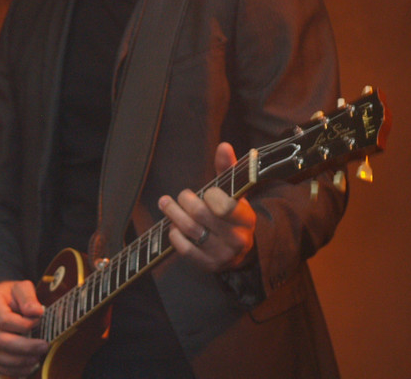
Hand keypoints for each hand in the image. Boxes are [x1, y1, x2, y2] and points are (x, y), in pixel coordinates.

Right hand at [0, 280, 47, 376]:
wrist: (1, 299)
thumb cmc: (13, 294)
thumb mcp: (22, 287)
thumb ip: (29, 298)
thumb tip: (36, 313)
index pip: (4, 320)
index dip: (24, 325)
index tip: (40, 321)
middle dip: (25, 347)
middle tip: (44, 346)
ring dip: (18, 362)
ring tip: (37, 358)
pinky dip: (12, 370)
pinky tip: (28, 367)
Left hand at [158, 142, 256, 272]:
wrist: (239, 250)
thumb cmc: (232, 213)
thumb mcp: (235, 193)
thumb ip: (228, 169)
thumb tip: (223, 145)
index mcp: (246, 218)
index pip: (225, 205)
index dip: (211, 195)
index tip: (207, 191)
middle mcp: (237, 239)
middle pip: (202, 215)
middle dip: (186, 200)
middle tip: (181, 195)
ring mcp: (222, 254)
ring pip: (190, 230)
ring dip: (173, 213)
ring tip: (165, 202)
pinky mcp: (207, 265)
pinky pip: (184, 249)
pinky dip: (174, 234)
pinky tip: (173, 226)